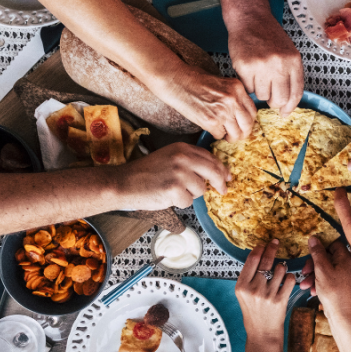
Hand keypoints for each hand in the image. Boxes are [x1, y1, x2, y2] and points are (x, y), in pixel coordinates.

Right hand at [115, 142, 230, 208]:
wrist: (123, 182)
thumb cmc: (145, 173)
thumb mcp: (169, 158)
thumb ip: (190, 161)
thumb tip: (215, 172)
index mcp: (182, 148)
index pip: (210, 157)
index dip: (221, 168)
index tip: (227, 176)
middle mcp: (183, 158)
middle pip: (214, 171)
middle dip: (220, 183)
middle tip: (222, 190)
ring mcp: (179, 173)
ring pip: (201, 189)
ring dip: (190, 194)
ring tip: (172, 190)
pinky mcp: (175, 189)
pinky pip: (188, 201)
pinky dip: (179, 203)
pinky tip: (166, 196)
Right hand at [166, 70, 256, 142]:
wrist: (177, 81)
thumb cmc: (195, 80)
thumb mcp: (222, 83)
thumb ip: (235, 96)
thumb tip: (242, 114)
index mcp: (237, 88)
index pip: (253, 111)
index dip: (249, 121)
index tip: (244, 125)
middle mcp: (233, 99)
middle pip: (247, 125)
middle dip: (243, 133)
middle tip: (237, 135)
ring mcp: (222, 111)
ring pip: (236, 134)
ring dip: (231, 137)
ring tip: (226, 135)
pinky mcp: (211, 121)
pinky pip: (220, 135)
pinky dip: (217, 134)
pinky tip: (212, 128)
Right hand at [228, 12, 303, 115]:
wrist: (250, 19)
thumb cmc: (268, 36)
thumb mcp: (288, 53)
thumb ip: (290, 75)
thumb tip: (287, 104)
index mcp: (294, 61)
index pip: (296, 93)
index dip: (290, 106)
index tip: (285, 113)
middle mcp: (280, 64)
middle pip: (279, 99)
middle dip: (273, 101)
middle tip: (268, 93)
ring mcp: (262, 66)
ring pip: (262, 96)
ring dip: (259, 90)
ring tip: (258, 75)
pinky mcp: (246, 67)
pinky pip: (248, 88)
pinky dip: (248, 84)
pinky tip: (249, 71)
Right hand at [236, 240, 295, 351]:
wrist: (262, 333)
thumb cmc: (253, 312)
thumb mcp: (243, 294)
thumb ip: (248, 277)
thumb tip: (257, 255)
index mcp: (241, 286)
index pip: (252, 260)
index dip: (259, 248)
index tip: (264, 244)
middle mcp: (253, 289)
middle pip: (266, 261)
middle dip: (272, 248)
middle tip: (276, 242)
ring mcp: (267, 295)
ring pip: (280, 269)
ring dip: (282, 267)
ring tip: (280, 273)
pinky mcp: (280, 300)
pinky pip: (289, 280)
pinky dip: (290, 277)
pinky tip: (286, 280)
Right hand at [298, 238, 350, 318]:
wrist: (340, 313)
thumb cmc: (333, 292)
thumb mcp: (321, 269)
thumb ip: (317, 253)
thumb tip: (313, 238)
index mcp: (345, 258)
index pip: (333, 243)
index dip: (321, 245)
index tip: (310, 249)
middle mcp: (346, 264)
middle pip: (326, 256)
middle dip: (313, 264)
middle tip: (304, 271)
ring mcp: (343, 274)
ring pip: (324, 268)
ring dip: (312, 275)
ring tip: (304, 284)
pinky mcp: (339, 283)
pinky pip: (326, 277)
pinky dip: (317, 282)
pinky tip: (311, 290)